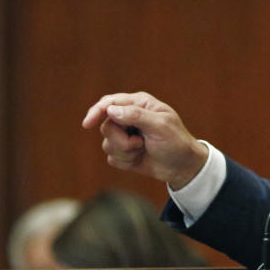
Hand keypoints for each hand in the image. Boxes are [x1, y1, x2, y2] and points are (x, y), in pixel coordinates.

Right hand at [82, 92, 208, 189]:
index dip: (96, 112)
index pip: (110, 103)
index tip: (87, 124)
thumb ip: (136, 116)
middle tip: (139, 143)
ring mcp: (125, 134)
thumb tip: (111, 110)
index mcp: (139, 103)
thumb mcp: (161, 126)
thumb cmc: (176, 142)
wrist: (182, 166)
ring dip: (125, 152)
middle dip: (120, 140)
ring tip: (143, 150)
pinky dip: (126, 161)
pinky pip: (112, 158)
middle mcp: (129, 117)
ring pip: (107, 144)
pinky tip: (140, 159)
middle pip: (106, 126)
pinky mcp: (124, 151)